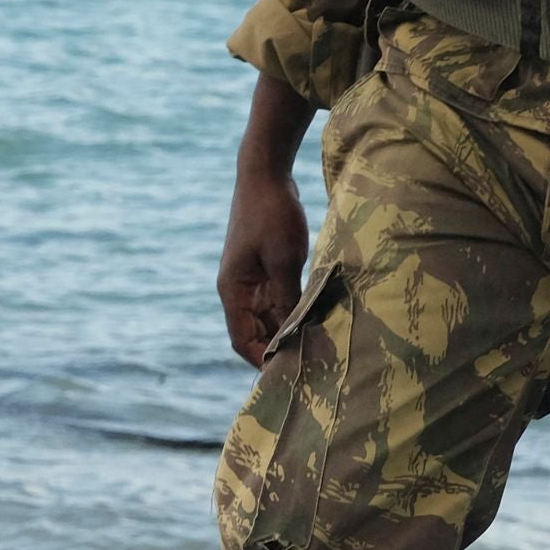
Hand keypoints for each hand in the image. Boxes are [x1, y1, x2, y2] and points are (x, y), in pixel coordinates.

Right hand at [218, 165, 313, 365]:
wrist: (266, 173)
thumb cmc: (272, 215)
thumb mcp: (284, 261)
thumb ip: (286, 300)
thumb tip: (294, 336)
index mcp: (233, 289)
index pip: (242, 340)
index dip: (262, 361)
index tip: (291, 376)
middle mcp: (238, 289)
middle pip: (255, 332)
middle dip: (278, 349)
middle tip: (312, 366)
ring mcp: (251, 278)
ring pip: (268, 317)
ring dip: (287, 331)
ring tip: (317, 347)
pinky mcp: (265, 267)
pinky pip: (277, 300)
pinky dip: (292, 312)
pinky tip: (315, 320)